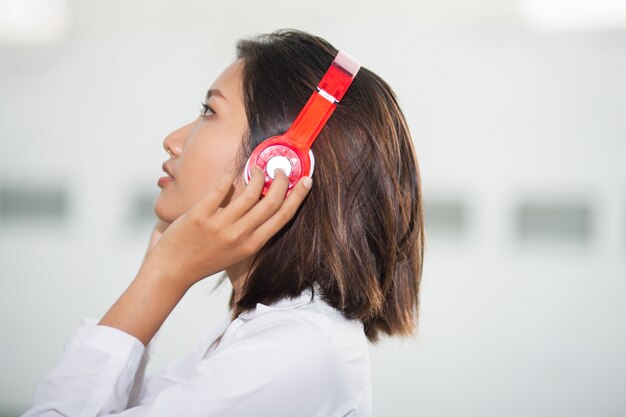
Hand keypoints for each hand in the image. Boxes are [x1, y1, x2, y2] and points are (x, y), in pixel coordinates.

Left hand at [141, 165, 312, 290]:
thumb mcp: (235, 251)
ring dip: (257, 174)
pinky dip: (228, 176)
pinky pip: (220, 189)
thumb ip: (250, 231)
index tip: (306, 181)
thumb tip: (262, 200)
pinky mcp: (200, 216)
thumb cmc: (204, 260)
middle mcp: (239, 235)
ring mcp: (220, 225)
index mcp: (251, 245)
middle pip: (272, 201)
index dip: (298, 196)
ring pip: (250, 192)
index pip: (283, 216)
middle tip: (281, 170)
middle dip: (281, 180)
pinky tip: (229, 173)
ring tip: (256, 168)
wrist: (172, 270)